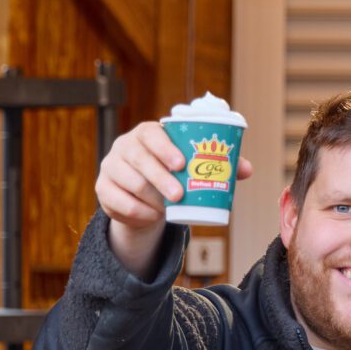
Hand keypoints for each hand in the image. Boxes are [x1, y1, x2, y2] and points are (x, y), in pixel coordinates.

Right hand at [95, 121, 252, 273]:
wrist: (144, 191)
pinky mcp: (103, 189)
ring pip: (127, 182)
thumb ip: (219, 163)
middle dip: (159, 178)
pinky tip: (151, 216)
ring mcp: (110, 167)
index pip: (151, 134)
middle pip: (138, 159)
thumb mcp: (192, 164)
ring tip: (168, 208)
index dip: (164, 148)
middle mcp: (124, 146)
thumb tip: (247, 170)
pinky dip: (135, 211)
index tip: (181, 163)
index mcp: (147, 133)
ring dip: (149, 197)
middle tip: (179, 194)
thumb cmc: (173, 170)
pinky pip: (116, 201)